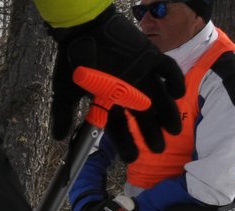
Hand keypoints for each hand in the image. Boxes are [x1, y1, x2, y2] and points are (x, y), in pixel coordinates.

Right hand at [50, 9, 184, 161]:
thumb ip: (63, 113)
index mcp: (110, 100)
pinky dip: (174, 81)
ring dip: (167, 113)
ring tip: (174, 129)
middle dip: (151, 133)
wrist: (83, 28)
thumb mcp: (65, 90)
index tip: (132, 157)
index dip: (126, 142)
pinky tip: (177, 93)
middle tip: (159, 148)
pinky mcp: (150, 57)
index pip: (119, 127)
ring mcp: (142, 74)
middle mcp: (129, 90)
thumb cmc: (73, 58)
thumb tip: (57, 138)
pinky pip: (168, 70)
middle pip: (143, 116)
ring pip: (159, 98)